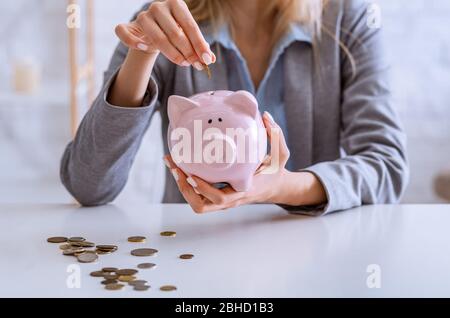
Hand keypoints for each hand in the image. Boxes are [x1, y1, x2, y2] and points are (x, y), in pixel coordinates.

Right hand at [115, 0, 215, 68]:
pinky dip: (135, 43)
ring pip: (157, 38)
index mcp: (176, 4)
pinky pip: (126, 34)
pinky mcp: (128, 25)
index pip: (190, 25)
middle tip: (195, 65)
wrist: (152, 32)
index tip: (206, 59)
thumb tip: (210, 59)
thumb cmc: (175, 33)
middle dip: (188, 52)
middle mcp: (158, 7)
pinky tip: (146, 49)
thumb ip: (199, 46)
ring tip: (182, 63)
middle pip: (175, 33)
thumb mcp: (188, 36)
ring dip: (172, 54)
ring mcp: (143, 15)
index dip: (199, 44)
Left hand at [164, 112, 327, 212]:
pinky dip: (187, 184)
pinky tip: (180, 164)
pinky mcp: (217, 198)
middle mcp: (230, 199)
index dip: (204, 189)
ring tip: (172, 163)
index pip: (220, 198)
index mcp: (242, 191)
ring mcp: (222, 202)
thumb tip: (266, 115)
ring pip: (196, 203)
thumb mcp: (281, 155)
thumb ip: (277, 136)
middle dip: (185, 188)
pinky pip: (198, 196)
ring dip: (182, 187)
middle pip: (201, 204)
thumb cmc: (275, 172)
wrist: (274, 188)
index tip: (192, 176)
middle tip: (175, 167)